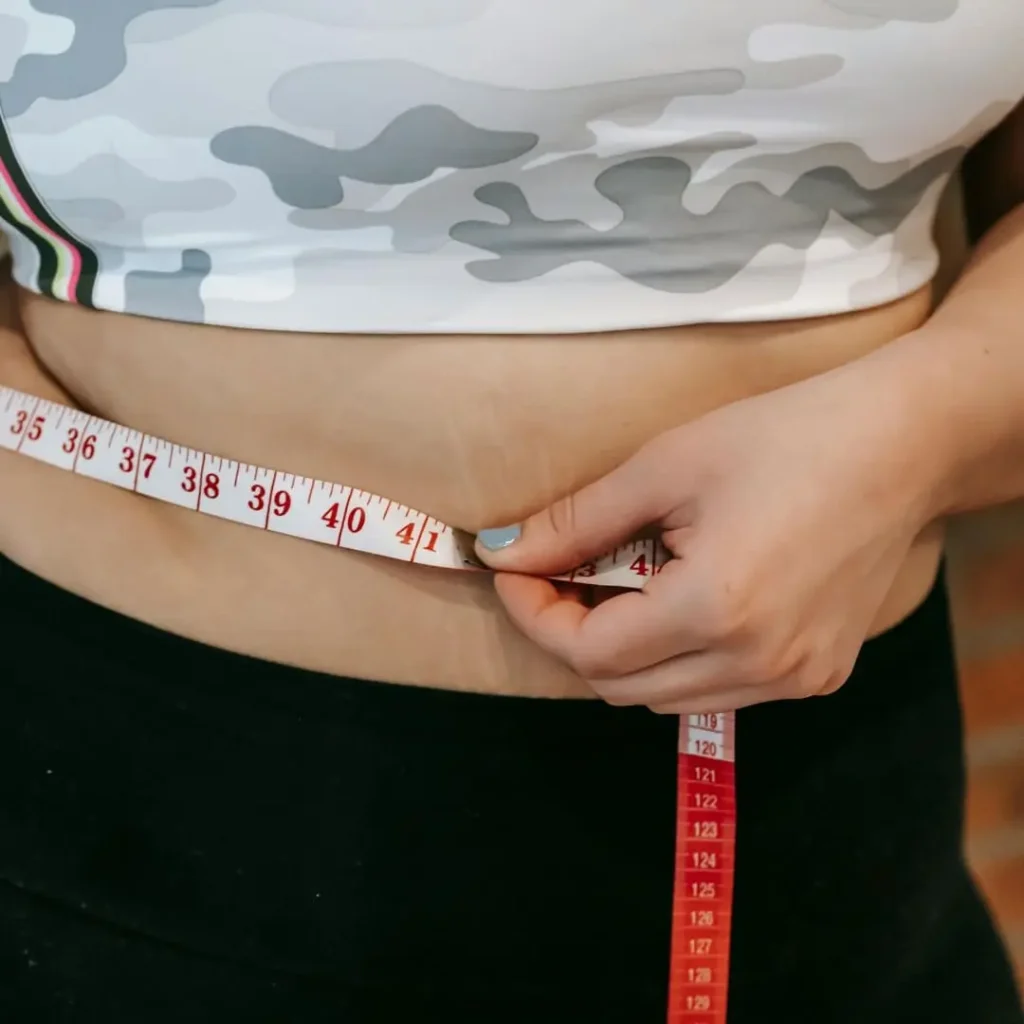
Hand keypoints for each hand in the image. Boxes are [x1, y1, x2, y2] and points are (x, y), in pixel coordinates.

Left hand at [475, 357, 942, 712]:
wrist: (902, 444)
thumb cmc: (783, 437)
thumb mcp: (666, 466)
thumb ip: (576, 522)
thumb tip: (503, 552)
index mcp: (716, 609)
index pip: (589, 652)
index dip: (536, 615)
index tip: (514, 573)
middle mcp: (758, 662)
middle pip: (620, 687)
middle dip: (572, 635)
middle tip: (559, 575)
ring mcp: (795, 678)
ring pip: (666, 697)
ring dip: (623, 651)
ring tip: (621, 584)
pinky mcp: (819, 675)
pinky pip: (718, 690)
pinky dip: (679, 658)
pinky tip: (683, 601)